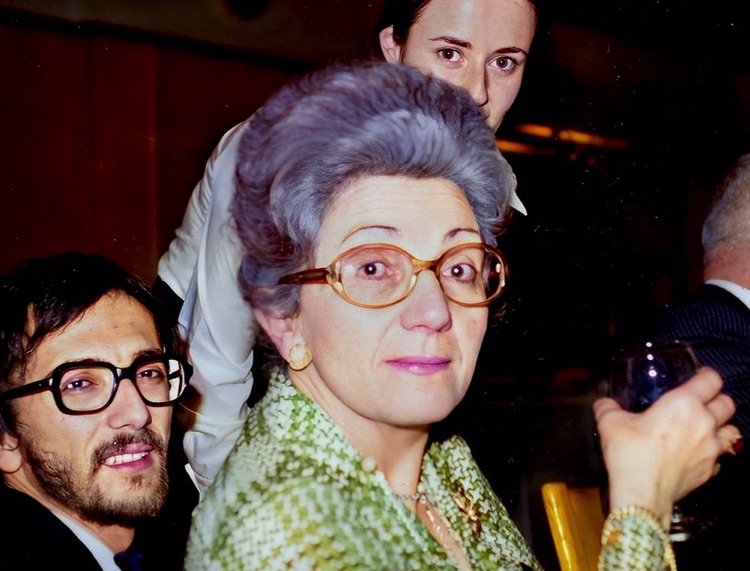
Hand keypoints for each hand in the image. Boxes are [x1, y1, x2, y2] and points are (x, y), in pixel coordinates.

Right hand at [594, 366, 739, 526]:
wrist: (642, 494)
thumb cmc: (630, 453)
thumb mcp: (610, 423)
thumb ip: (607, 407)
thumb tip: (603, 403)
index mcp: (684, 403)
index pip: (711, 380)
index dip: (706, 375)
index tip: (698, 376)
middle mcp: (704, 423)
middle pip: (727, 403)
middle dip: (717, 399)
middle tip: (701, 401)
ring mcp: (711, 449)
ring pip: (732, 430)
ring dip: (722, 426)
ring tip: (706, 427)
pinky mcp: (710, 471)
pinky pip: (720, 456)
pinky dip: (713, 452)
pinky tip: (696, 454)